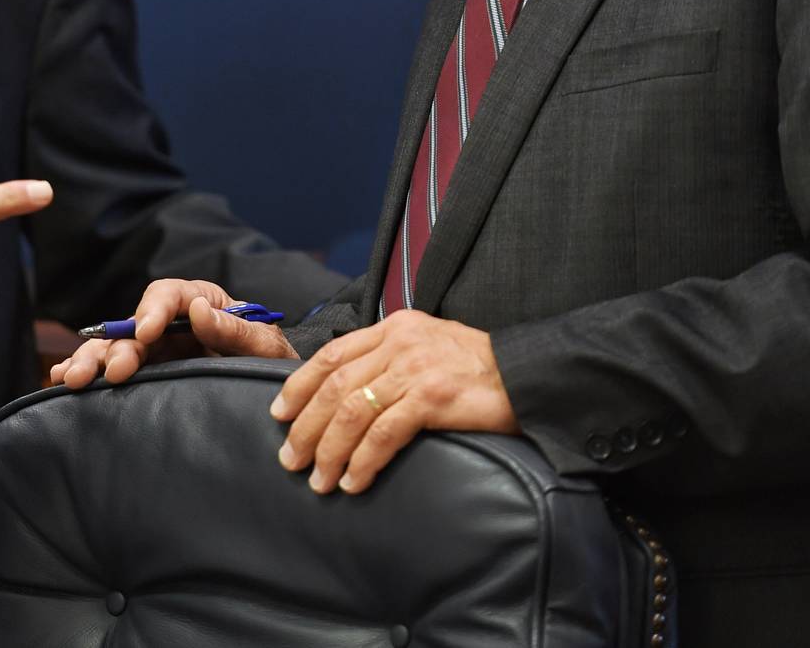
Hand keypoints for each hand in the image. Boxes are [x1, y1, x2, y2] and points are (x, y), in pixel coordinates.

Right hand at [49, 278, 296, 389]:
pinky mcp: (148, 376)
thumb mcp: (266, 346)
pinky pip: (112, 371)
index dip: (153, 309)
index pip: (170, 294)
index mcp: (203, 302)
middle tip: (111, 373)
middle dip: (115, 346)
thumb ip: (236, 329)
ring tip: (71, 379)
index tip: (147, 332)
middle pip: (134, 325)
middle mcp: (173, 323)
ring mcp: (157, 351)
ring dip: (91, 360)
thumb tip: (198, 309)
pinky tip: (62, 383)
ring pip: (115, 348)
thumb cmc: (274, 364)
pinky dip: (88, 373)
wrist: (278, 400)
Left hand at [271, 309, 517, 494]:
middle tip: (290, 458)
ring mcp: (414, 369)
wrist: (529, 373)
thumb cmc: (478, 367)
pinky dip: (363, 461)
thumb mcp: (427, 345)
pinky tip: (353, 481)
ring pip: (351, 411)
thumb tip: (348, 390)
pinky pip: (384, 433)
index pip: (331, 355)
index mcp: (393, 328)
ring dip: (328, 450)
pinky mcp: (432, 398)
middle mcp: (398, 344)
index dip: (299, 385)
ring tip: (317, 479)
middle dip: (305, 426)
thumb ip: (390, 358)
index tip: (280, 413)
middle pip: (334, 386)